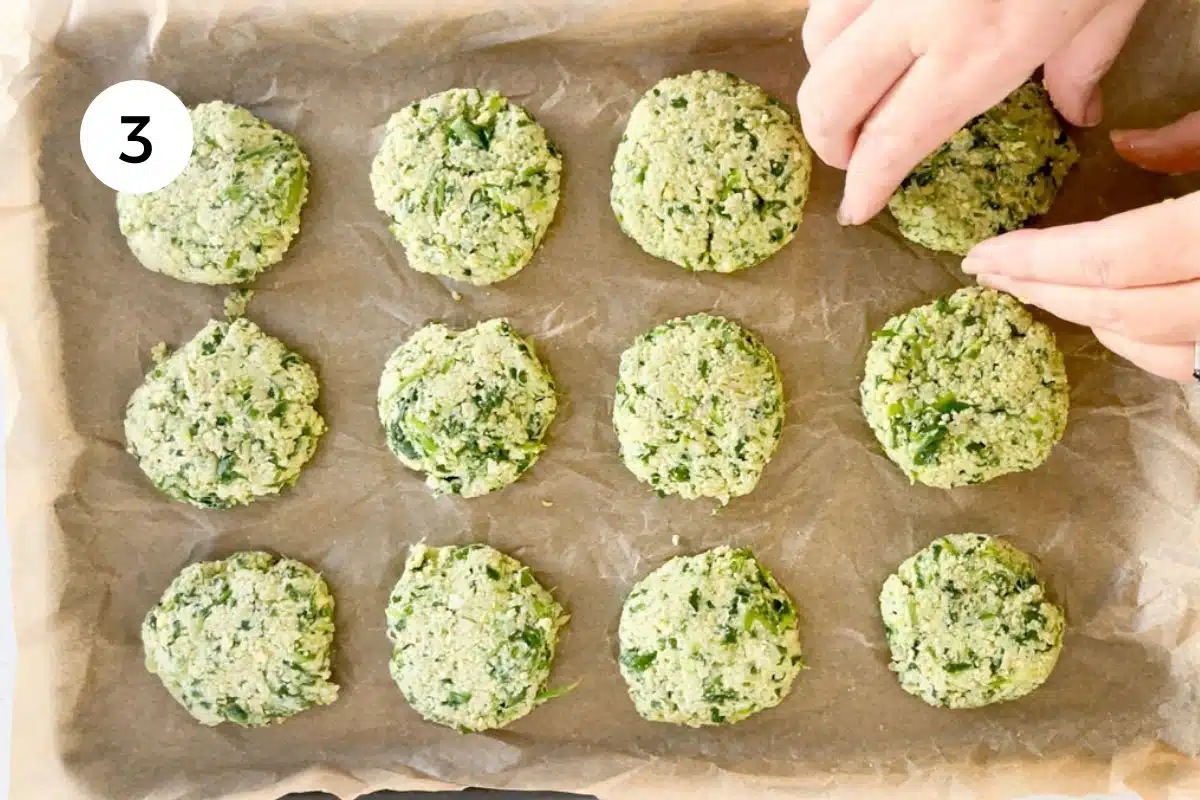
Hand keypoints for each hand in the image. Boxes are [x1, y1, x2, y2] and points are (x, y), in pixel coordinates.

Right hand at [797, 0, 1146, 225]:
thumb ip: (1084, 62)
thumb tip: (1076, 110)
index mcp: (979, 46)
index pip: (893, 138)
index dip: (867, 182)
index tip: (858, 206)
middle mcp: (918, 12)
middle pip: (830, 96)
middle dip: (829, 139)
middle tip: (850, 153)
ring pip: (816, 36)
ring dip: (826, 74)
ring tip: (855, 89)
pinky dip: (836, 20)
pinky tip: (866, 28)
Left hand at [962, 111, 1199, 380]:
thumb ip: (1191, 140)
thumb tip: (1126, 142)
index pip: (1110, 258)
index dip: (1038, 260)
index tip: (981, 254)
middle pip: (1119, 309)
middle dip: (1044, 291)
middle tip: (988, 275)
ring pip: (1153, 347)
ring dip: (1087, 319)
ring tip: (1034, 291)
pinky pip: (1187, 360)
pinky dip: (1142, 340)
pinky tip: (1110, 316)